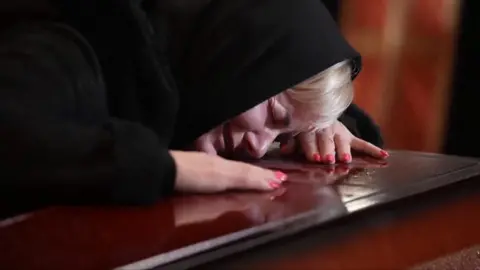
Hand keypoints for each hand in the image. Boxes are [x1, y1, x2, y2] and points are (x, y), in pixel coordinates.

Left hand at [170, 151, 286, 192]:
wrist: (162, 171)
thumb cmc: (193, 174)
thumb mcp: (222, 175)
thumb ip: (246, 177)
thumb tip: (273, 180)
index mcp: (224, 165)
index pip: (250, 171)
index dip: (264, 176)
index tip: (280, 180)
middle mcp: (216, 164)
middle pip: (241, 169)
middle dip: (258, 174)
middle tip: (275, 178)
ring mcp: (202, 167)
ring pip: (230, 170)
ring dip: (246, 174)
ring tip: (259, 178)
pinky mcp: (191, 173)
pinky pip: (218, 172)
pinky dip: (230, 175)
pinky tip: (227, 178)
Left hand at [280, 120, 387, 163]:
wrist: (313, 109)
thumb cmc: (300, 126)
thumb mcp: (290, 131)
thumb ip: (288, 142)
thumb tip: (284, 150)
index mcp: (307, 126)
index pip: (309, 138)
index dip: (311, 149)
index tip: (315, 159)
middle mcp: (324, 128)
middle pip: (326, 140)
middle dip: (328, 150)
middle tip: (329, 160)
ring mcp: (338, 131)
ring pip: (342, 141)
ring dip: (343, 150)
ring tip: (345, 159)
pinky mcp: (348, 136)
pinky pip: (361, 143)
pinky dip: (372, 150)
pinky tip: (384, 156)